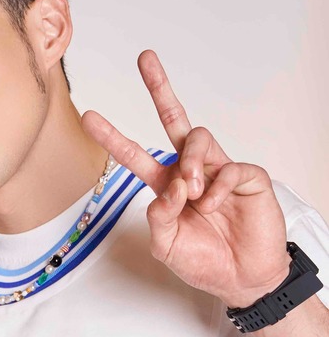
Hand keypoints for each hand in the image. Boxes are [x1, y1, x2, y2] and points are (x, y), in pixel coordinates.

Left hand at [82, 52, 288, 306]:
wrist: (242, 278)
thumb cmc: (205, 262)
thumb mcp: (167, 246)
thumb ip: (158, 220)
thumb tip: (165, 191)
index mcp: (167, 186)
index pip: (136, 156)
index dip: (114, 138)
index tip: (90, 117)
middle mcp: (192, 170)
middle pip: (174, 120)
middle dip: (159, 87)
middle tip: (144, 58)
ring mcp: (219, 169)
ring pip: (198, 138)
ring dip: (190, 164)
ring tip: (192, 193)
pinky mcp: (246, 176)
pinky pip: (228, 168)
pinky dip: (217, 188)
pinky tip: (215, 204)